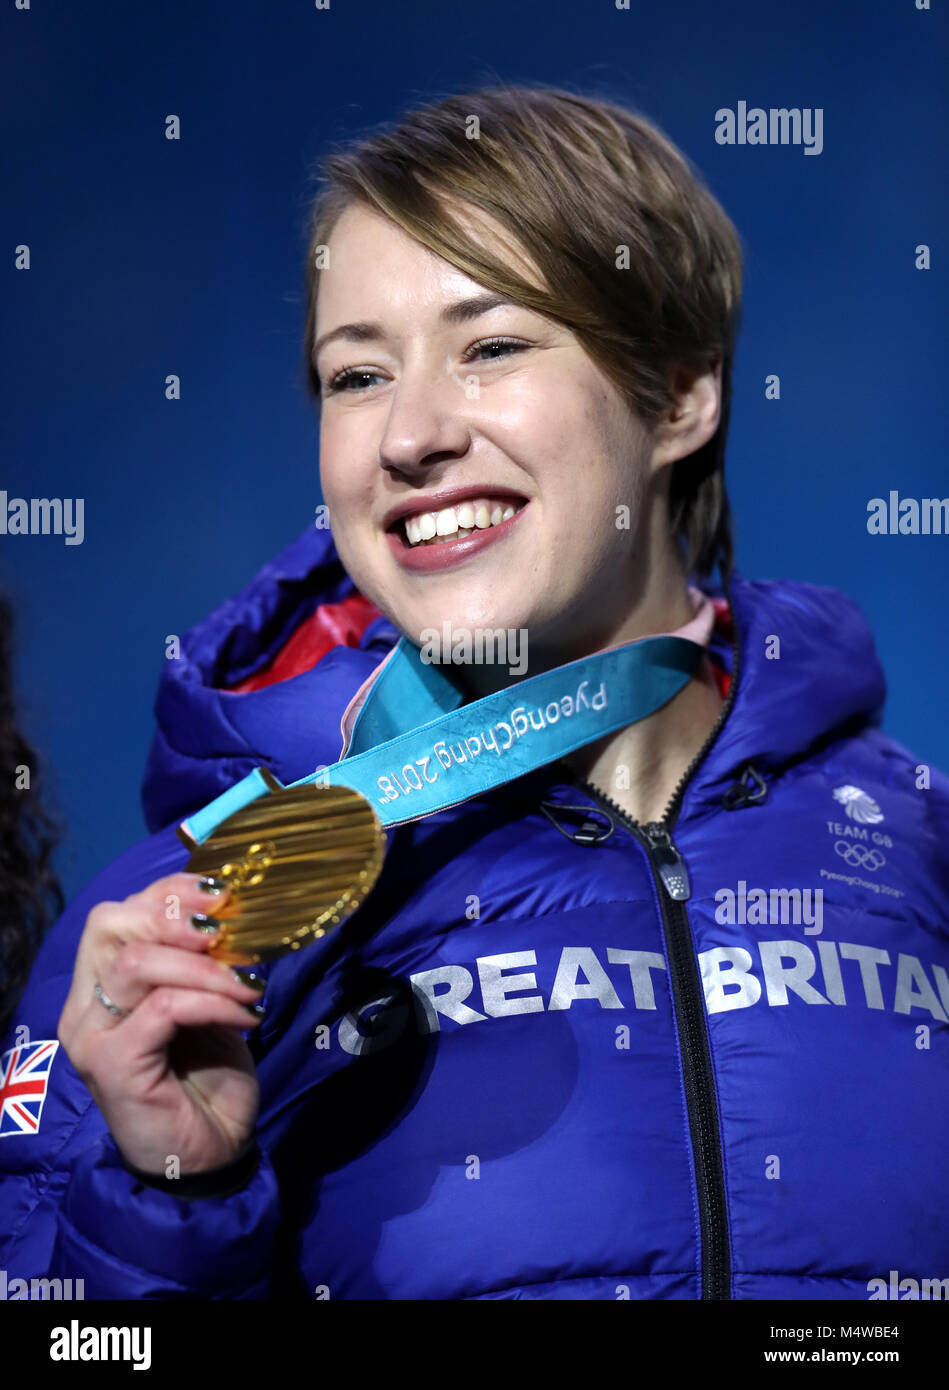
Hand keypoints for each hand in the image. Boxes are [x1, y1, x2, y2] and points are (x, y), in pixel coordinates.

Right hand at [58, 873, 264, 1175]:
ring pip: (136, 964)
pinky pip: (163, 1008)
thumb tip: (232, 911)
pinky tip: (246, 1014)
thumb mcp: (207, 1005)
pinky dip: (212, 1000)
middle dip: (174, 915)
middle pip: (109, 925)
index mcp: (101, 986)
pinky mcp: (113, 1065)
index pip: (117, 914)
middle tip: (226, 930)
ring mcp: (92, 1037)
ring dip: (205, 965)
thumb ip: (201, 962)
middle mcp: (84, 1007)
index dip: (169, 893)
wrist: (211, 1155)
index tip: (224, 895)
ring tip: (247, 983)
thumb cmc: (208, 1079)